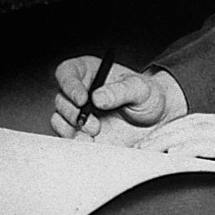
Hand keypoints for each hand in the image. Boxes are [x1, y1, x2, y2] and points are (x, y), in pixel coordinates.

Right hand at [51, 57, 186, 144]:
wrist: (155, 121)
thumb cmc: (147, 96)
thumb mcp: (140, 88)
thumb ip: (120, 91)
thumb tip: (97, 97)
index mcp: (89, 72)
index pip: (67, 72)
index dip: (70, 85)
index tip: (82, 100)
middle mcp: (79, 92)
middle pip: (60, 99)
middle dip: (74, 113)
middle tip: (95, 124)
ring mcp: (78, 113)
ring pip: (59, 120)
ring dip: (73, 129)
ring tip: (96, 132)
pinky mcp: (81, 133)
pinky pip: (68, 138)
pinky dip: (76, 142)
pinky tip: (92, 143)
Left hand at [137, 109, 214, 197]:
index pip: (198, 121)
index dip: (171, 130)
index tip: (149, 143)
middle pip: (191, 124)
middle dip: (161, 136)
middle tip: (136, 151)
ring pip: (199, 135)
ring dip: (170, 144)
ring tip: (146, 157)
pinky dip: (193, 154)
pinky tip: (176, 162)